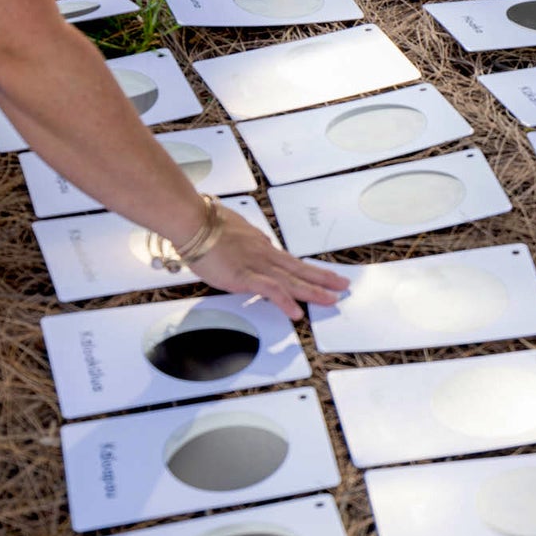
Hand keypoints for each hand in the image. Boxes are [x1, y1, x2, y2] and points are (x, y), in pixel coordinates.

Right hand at [189, 211, 347, 321]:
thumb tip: (241, 247)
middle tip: (342, 285)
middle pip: (299, 268)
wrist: (192, 222)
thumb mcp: (230, 232)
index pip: (289, 261)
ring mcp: (256, 265)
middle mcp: (264, 254)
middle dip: (323, 278)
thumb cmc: (204, 224)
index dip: (307, 270)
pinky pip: (270, 290)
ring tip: (331, 300)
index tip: (320, 276)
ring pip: (292, 280)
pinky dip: (285, 302)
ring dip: (314, 291)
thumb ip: (240, 243)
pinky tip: (297, 313)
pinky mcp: (244, 276)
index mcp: (260, 245)